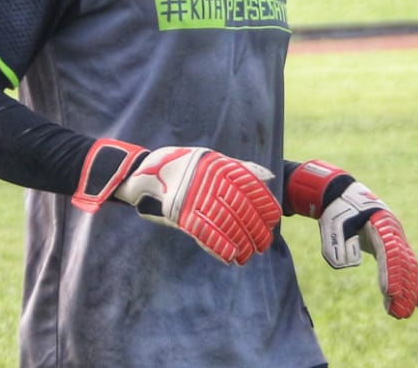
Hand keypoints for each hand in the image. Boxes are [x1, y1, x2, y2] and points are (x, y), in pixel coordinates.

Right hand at [73, 139, 279, 264]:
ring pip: (225, 223)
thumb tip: (270, 178)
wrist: (144, 171)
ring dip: (240, 242)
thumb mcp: (213, 161)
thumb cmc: (183, 166)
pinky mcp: (181, 214)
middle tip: (264, 244)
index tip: (273, 220)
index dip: (265, 206)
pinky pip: (204, 232)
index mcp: (221, 167)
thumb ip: (241, 169)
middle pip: (241, 209)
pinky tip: (229, 257)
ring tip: (248, 256)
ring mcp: (196, 198)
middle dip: (255, 229)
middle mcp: (211, 181)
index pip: (251, 188)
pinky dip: (218, 246)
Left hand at [286, 160, 417, 318]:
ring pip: (409, 268)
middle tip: (400, 315)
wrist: (345, 195)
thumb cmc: (338, 209)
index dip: (390, 272)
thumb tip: (351, 264)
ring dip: (409, 292)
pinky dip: (414, 285)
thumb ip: (337, 244)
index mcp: (380, 222)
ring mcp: (397, 239)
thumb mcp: (332, 222)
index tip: (389, 293)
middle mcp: (393, 231)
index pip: (389, 250)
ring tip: (404, 315)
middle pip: (403, 263)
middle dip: (404, 289)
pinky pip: (407, 268)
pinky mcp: (394, 248)